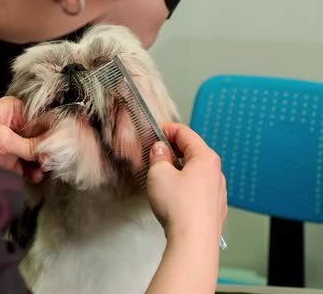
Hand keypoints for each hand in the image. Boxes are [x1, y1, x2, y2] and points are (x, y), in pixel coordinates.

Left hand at [0, 96, 45, 181]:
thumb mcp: (3, 138)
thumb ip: (28, 145)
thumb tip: (53, 149)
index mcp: (17, 110)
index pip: (43, 120)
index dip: (53, 132)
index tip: (61, 145)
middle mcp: (19, 125)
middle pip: (43, 137)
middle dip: (48, 149)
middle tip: (50, 160)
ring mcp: (15, 143)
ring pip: (38, 153)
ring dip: (43, 161)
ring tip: (44, 168)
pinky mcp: (10, 160)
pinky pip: (28, 165)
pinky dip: (34, 171)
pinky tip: (36, 175)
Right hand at [146, 123, 226, 241]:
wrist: (193, 241)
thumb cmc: (180, 207)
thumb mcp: (159, 174)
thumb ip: (158, 156)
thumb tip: (160, 150)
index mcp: (206, 158)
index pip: (185, 133)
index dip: (167, 129)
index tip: (154, 131)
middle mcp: (216, 173)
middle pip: (192, 152)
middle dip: (171, 150)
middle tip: (153, 153)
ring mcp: (217, 192)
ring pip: (195, 172)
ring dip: (177, 169)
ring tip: (160, 175)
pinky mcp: (213, 208)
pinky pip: (197, 189)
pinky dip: (184, 185)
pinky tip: (172, 194)